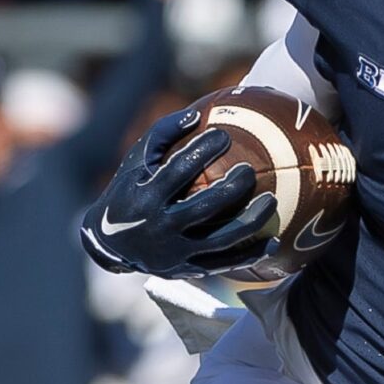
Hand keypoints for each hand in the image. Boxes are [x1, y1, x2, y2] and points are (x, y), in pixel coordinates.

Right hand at [80, 108, 276, 278]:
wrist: (110, 244)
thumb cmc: (129, 190)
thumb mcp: (136, 161)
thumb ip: (162, 134)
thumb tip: (197, 115)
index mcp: (147, 195)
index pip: (179, 170)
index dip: (203, 150)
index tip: (224, 136)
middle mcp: (161, 226)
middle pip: (205, 207)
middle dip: (232, 188)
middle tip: (249, 171)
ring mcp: (176, 251)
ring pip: (222, 239)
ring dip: (251, 221)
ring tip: (271, 202)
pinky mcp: (187, 268)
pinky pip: (225, 262)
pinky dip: (251, 253)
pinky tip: (274, 241)